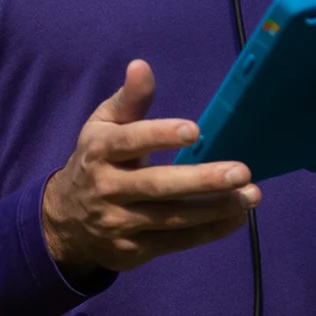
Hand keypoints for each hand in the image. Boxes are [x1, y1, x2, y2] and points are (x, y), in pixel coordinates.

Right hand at [40, 60, 259, 285]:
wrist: (64, 220)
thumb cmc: (96, 162)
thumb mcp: (102, 127)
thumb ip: (129, 99)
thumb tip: (142, 66)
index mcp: (100, 151)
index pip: (130, 142)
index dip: (161, 135)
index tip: (195, 130)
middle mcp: (107, 188)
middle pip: (157, 186)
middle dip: (201, 180)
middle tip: (241, 171)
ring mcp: (119, 223)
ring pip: (172, 218)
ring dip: (215, 208)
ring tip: (250, 196)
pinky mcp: (133, 250)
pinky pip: (176, 242)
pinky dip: (209, 231)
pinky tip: (236, 217)